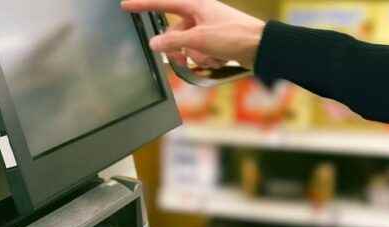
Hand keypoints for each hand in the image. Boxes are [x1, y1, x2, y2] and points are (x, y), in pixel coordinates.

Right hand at [120, 0, 264, 67]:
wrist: (262, 48)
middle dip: (179, 48)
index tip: (125, 5)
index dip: (143, 5)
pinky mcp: (216, 41)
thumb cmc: (234, 35)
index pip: (163, 3)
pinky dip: (207, 58)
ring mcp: (208, 28)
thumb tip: (154, 44)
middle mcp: (200, 14)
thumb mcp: (198, 39)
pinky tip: (219, 59)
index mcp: (196, 5)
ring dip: (196, 55)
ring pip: (188, 45)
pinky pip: (200, 51)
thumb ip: (173, 42)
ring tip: (211, 57)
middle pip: (175, 32)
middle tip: (182, 57)